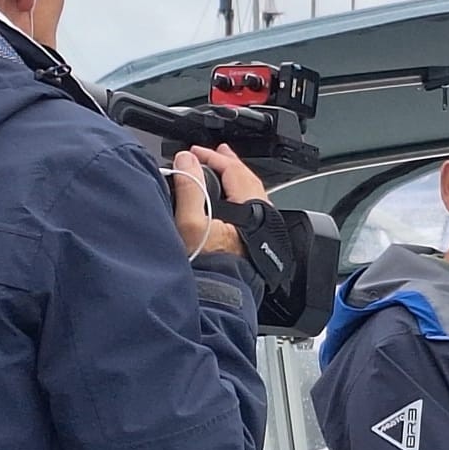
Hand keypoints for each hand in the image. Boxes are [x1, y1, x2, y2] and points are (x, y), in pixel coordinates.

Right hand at [170, 144, 270, 259]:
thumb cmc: (209, 267)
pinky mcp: (256, 240)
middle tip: (215, 153)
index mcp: (249, 207)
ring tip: (222, 171)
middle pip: (247, 179)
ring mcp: (260, 228)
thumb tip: (187, 160)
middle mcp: (260, 216)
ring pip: (251, 193)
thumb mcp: (190, 223)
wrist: (221, 297)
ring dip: (235, 179)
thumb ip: (190, 188)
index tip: (194, 152)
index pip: (234, 169)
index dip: (212, 157)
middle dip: (229, 164)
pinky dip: (238, 196)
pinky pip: (251, 207)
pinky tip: (229, 200)